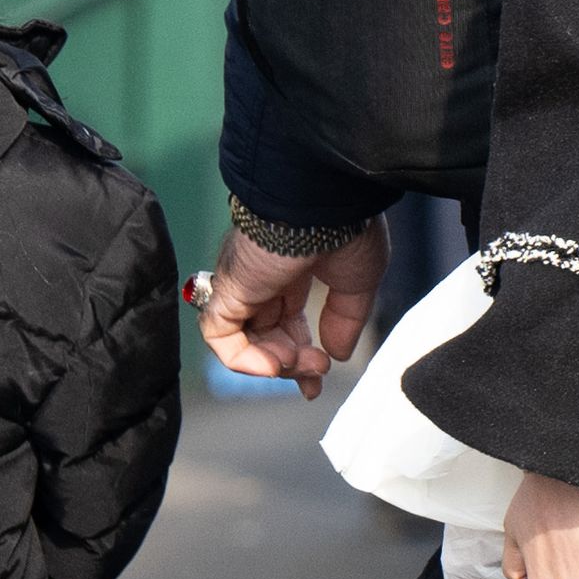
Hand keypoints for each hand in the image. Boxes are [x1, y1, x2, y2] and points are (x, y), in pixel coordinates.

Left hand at [199, 221, 382, 391]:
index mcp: (294, 269)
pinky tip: (273, 366)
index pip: (287, 320)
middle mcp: (264, 277)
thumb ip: (346, 319)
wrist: (325, 203)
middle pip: (265, 335)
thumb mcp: (358, 281)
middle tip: (315, 375)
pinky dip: (243, 360)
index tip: (321, 373)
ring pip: (243, 339)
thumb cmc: (346, 227)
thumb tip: (337, 352)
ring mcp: (242, 283)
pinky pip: (220, 336)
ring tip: (300, 366)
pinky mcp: (227, 289)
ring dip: (273, 364)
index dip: (302, 352)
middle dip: (291, 364)